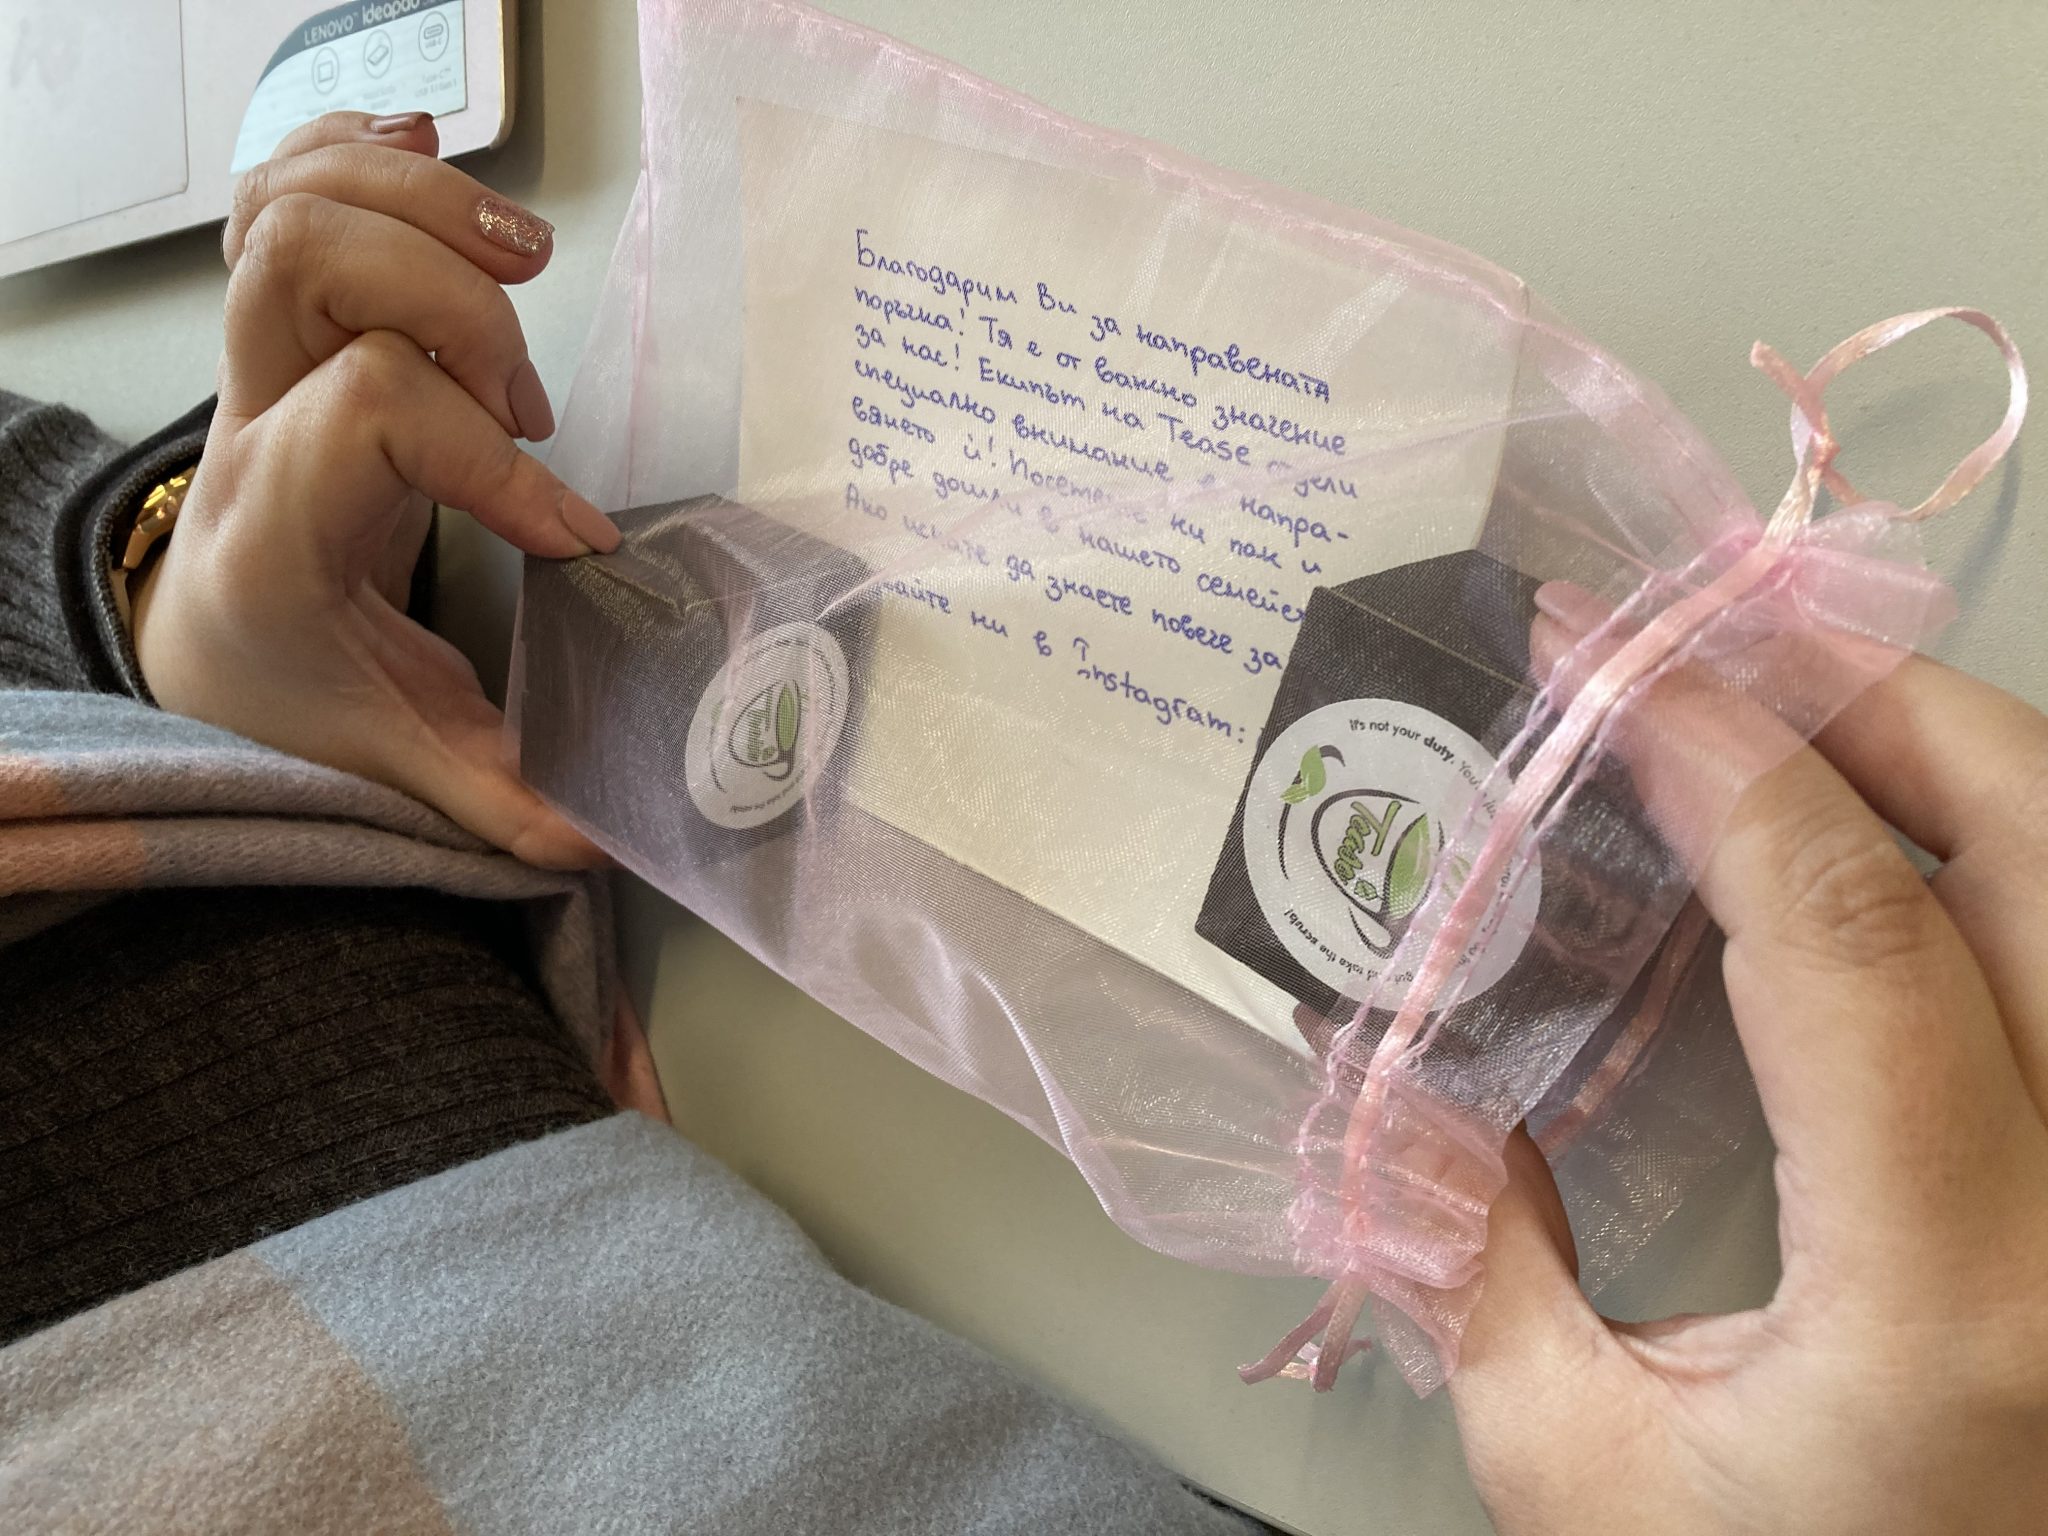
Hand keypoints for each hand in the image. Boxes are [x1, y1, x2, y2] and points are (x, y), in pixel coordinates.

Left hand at [132, 110, 617, 867]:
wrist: (210, 640)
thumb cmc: (290, 684)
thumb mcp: (385, 748)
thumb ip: (486, 796)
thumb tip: (595, 842)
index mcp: (279, 515)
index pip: (378, 407)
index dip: (493, 459)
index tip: (572, 537)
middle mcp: (255, 414)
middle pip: (316, 254)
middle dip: (454, 303)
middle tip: (527, 397)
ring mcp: (267, 354)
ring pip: (300, 193)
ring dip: (426, 207)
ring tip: (521, 263)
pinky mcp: (299, 320)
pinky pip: (296, 177)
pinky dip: (365, 148)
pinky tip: (425, 151)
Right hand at [1449, 589, 2047, 1532]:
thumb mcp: (1576, 1472)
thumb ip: (1476, 1256)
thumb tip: (1417, 1061)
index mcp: (1954, 1299)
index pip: (1861, 937)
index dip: (1729, 759)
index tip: (1608, 665)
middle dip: (1877, 697)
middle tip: (1709, 647)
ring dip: (1951, 760)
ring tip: (1787, 720)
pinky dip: (1991, 864)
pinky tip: (1884, 856)